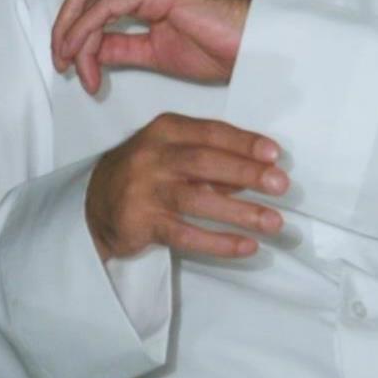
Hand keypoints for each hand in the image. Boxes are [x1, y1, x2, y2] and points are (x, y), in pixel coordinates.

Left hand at [47, 0, 250, 93]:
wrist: (253, 46)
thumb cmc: (217, 47)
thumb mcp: (156, 52)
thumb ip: (122, 48)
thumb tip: (91, 52)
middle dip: (63, 23)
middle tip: (59, 59)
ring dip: (71, 33)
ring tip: (68, 65)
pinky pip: (106, 8)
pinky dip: (87, 33)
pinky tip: (83, 57)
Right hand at [86, 112, 287, 261]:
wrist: (96, 204)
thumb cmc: (145, 173)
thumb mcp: (171, 151)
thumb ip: (208, 156)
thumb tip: (258, 169)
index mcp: (165, 130)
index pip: (210, 132)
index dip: (244, 143)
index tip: (275, 154)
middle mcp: (153, 157)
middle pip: (206, 162)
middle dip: (247, 173)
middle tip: (281, 185)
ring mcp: (146, 191)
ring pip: (198, 200)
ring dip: (240, 212)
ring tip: (274, 222)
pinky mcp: (142, 223)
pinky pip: (186, 235)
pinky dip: (219, 242)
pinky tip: (246, 246)